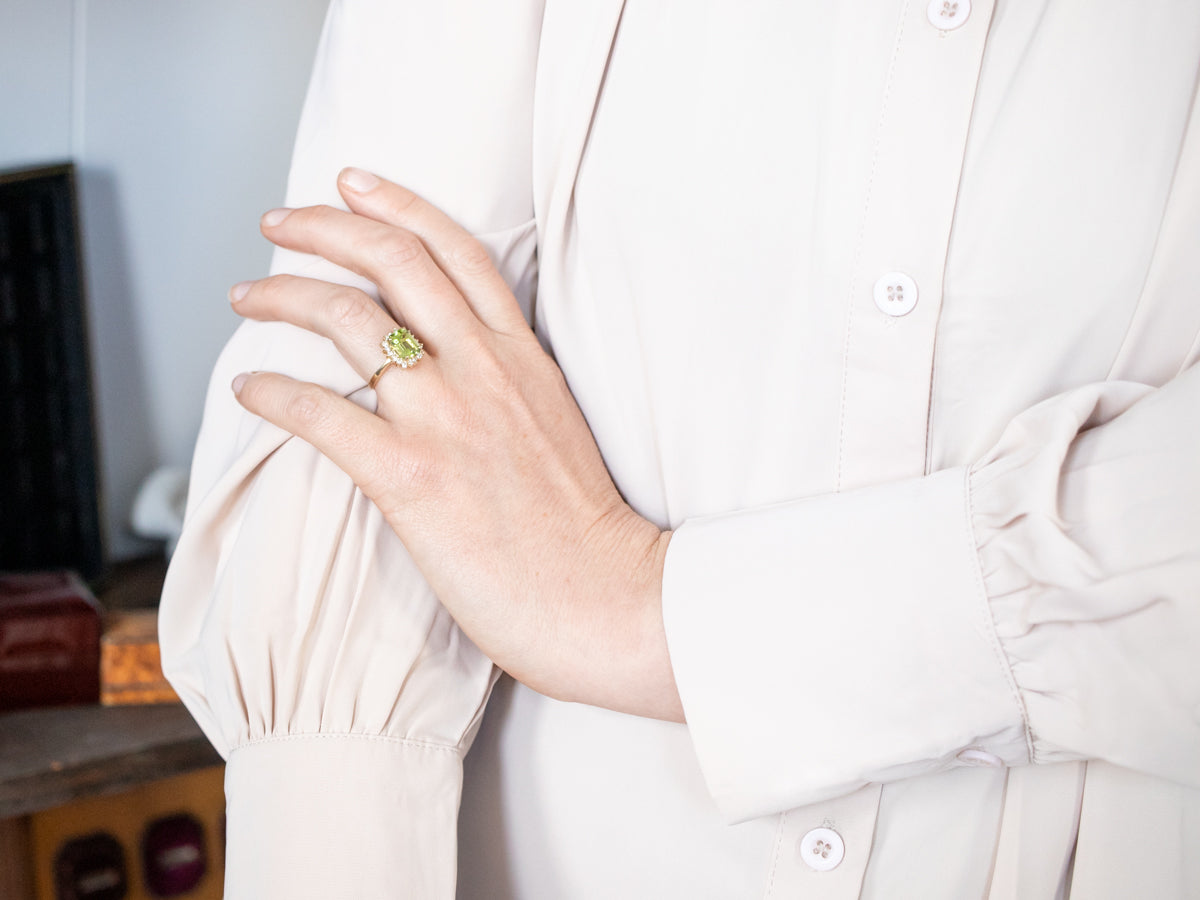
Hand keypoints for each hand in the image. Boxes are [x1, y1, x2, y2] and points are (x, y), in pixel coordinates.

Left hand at [229, 168, 683, 721]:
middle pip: (393, 261)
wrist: (604, 595)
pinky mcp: (412, 477)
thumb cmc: (580, 526)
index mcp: (521, 356)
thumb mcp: (555, 424)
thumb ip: (506, 383)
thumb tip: (448, 368)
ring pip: (347, 319)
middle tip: (278, 221)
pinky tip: (248, 390)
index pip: (456, 251)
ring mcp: (446, 419)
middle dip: (323, 226)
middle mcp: (482, 371)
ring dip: (282, 296)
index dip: (397, 205)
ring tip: (246, 295)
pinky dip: (273, 395)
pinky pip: (321, 415)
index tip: (353, 185)